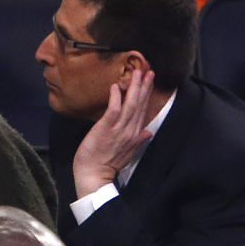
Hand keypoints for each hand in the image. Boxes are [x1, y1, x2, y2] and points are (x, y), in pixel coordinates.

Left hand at [72, 69, 154, 197]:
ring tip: (136, 72)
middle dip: (144, 86)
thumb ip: (138, 140)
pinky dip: (116, 98)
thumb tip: (149, 132)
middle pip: (139, 105)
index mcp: (135, 134)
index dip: (147, 93)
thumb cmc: (108, 163)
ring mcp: (119, 130)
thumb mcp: (128, 152)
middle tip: (148, 70)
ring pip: (130, 105)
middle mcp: (130, 130)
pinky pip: (113, 111)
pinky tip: (116, 87)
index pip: (143, 110)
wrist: (94, 175)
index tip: (150, 79)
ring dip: (134, 88)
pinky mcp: (105, 129)